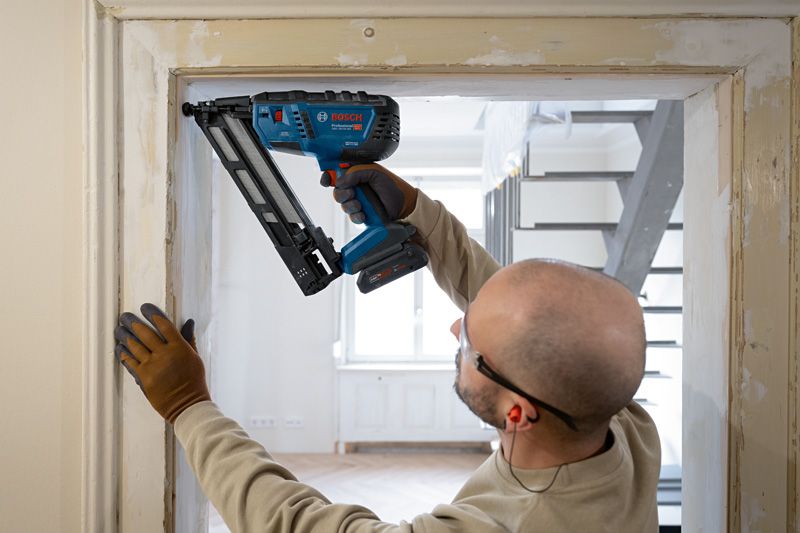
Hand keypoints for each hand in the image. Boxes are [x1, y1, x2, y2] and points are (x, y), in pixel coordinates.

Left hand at [114, 303, 210, 422]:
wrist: (187, 404)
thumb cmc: (194, 381)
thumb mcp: (195, 358)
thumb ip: (188, 339)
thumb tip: (188, 322)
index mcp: (179, 347)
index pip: (164, 324)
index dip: (153, 313)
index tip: (145, 307)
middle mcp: (164, 354)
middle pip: (145, 333)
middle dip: (133, 322)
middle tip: (125, 316)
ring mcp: (152, 366)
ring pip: (134, 346)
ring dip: (124, 336)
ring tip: (118, 329)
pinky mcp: (143, 377)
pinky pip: (130, 362)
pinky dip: (123, 353)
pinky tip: (119, 347)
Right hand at [320, 163, 417, 223]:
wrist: (403, 204)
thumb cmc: (392, 186)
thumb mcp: (374, 172)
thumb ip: (356, 173)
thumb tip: (340, 181)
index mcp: (356, 175)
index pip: (336, 174)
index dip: (328, 176)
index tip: (327, 180)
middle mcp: (355, 188)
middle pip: (337, 191)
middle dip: (342, 193)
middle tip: (351, 193)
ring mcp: (357, 202)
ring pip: (343, 205)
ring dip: (350, 205)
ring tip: (361, 204)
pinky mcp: (361, 214)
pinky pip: (351, 217)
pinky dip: (357, 215)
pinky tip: (364, 214)